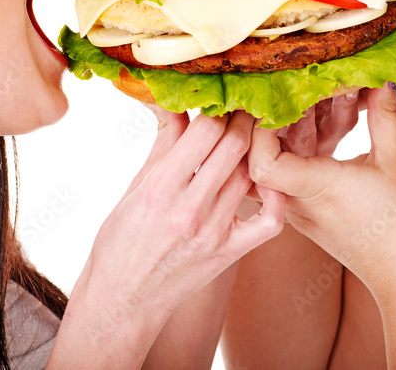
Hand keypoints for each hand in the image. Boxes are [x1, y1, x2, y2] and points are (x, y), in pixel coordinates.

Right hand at [67, 107, 284, 351]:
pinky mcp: (230, 254)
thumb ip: (163, 140)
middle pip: (235, 145)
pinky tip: (264, 179)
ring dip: (256, 149)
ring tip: (254, 133)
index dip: (217, 106)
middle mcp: (189, 209)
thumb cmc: (121, 240)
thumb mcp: (136, 184)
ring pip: (251, 174)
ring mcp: (214, 233)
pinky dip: (274, 195)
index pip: (205, 129)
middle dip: (242, 118)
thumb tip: (170, 96)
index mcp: (160, 187)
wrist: (122, 300)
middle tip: (244, 105)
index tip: (220, 96)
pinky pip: (270, 220)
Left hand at [247, 83, 395, 299]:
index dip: (261, 127)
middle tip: (304, 83)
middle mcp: (297, 200)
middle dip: (284, 114)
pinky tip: (335, 120)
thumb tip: (381, 76)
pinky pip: (299, 170)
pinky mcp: (312, 208)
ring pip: (284, 158)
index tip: (281, 96)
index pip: (260, 161)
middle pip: (266, 151)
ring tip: (325, 95)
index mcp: (313, 188)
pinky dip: (312, 143)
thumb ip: (385, 115)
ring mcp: (302, 207)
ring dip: (301, 126)